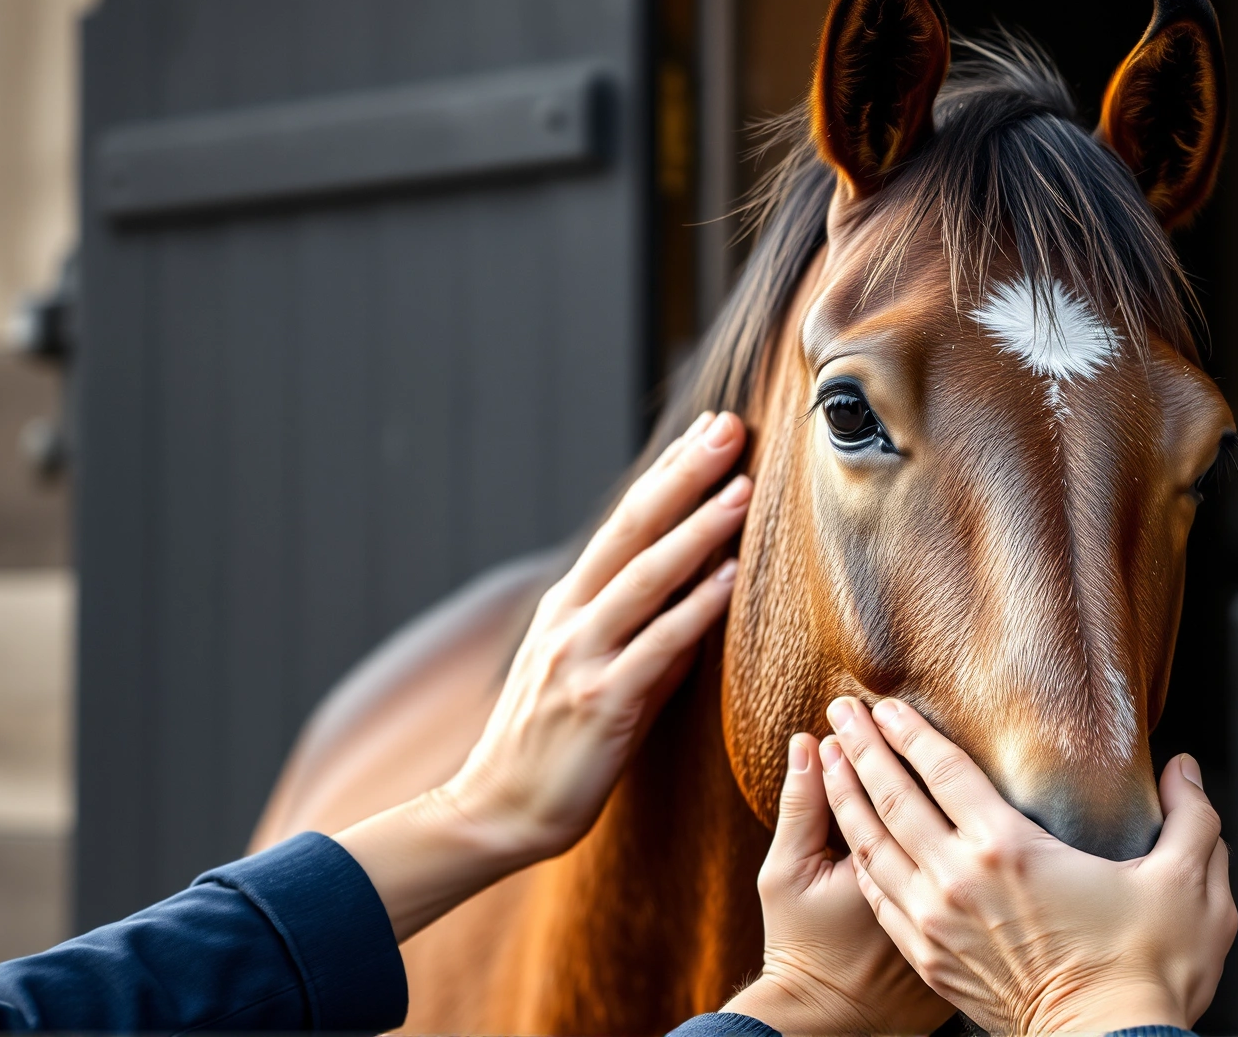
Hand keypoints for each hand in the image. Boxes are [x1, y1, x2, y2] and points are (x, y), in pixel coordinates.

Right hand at [336, 411, 750, 939]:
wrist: (497, 811)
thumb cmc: (552, 744)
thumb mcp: (586, 667)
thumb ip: (637, 625)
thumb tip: (699, 585)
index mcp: (567, 605)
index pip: (624, 523)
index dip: (668, 473)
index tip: (709, 430)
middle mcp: (571, 619)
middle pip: (633, 531)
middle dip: (684, 475)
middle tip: (728, 426)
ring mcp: (583, 659)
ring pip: (645, 580)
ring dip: (696, 531)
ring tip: (740, 489)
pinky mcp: (601, 704)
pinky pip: (657, 647)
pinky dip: (694, 608)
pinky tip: (730, 579)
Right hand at [722, 734, 953, 1035]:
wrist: (835, 1015)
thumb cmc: (803, 944)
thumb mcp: (786, 874)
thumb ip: (799, 809)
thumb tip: (802, 745)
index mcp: (875, 874)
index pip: (880, 792)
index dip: (868, 749)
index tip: (856, 718)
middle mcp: (927, 890)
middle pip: (919, 800)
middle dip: (895, 745)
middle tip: (881, 709)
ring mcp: (956, 911)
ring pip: (959, 822)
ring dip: (936, 773)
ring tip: (915, 726)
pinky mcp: (977, 922)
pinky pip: (984, 860)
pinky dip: (974, 823)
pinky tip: (967, 786)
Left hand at [820, 697, 1235, 1033]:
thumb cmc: (1151, 971)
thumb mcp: (1190, 886)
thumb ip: (1193, 819)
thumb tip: (1188, 769)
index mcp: (1011, 849)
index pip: (945, 772)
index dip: (912, 732)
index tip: (886, 704)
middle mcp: (959, 879)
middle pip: (894, 797)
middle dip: (862, 748)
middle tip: (838, 709)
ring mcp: (936, 923)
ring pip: (872, 844)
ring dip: (846, 796)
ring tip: (826, 759)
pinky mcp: (930, 960)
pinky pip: (879, 896)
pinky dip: (858, 858)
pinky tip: (849, 839)